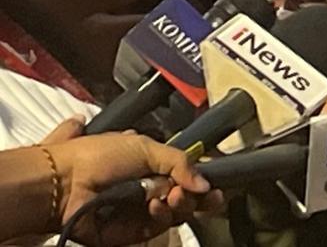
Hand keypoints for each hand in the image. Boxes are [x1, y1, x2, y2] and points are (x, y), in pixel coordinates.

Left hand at [47, 132, 220, 245]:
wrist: (64, 182)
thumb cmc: (96, 156)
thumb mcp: (145, 146)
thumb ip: (180, 161)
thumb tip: (205, 182)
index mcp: (153, 166)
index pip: (187, 176)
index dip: (202, 181)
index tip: (212, 184)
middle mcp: (149, 189)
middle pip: (187, 198)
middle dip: (197, 195)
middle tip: (194, 191)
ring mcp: (140, 211)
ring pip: (176, 214)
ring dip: (179, 204)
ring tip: (171, 195)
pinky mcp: (130, 231)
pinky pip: (156, 227)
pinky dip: (160, 217)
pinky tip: (155, 205)